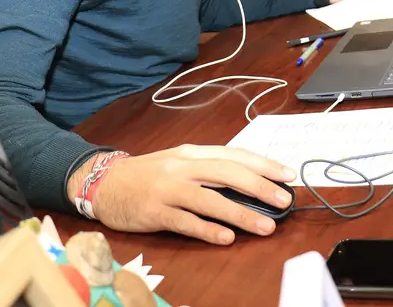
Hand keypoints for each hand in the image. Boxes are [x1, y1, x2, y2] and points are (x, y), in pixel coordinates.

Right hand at [69, 145, 295, 244]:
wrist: (104, 181)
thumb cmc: (148, 174)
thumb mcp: (180, 162)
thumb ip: (210, 170)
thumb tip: (249, 185)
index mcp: (193, 153)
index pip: (236, 155)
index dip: (264, 165)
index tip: (288, 175)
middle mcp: (183, 167)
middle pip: (228, 173)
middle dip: (260, 186)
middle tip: (284, 200)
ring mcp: (168, 189)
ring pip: (210, 199)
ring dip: (240, 214)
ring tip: (264, 227)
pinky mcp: (155, 211)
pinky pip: (185, 222)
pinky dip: (207, 229)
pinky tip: (225, 238)